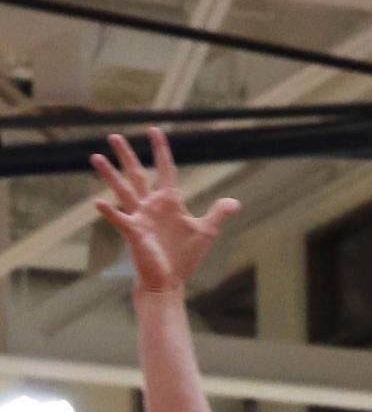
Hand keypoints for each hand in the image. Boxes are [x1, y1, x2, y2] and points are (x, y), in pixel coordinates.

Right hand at [91, 127, 239, 292]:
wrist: (170, 281)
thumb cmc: (184, 257)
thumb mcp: (205, 232)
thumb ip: (218, 214)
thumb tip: (235, 203)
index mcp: (168, 202)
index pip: (165, 169)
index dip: (161, 150)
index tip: (154, 130)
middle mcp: (151, 205)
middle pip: (137, 174)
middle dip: (127, 155)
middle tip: (114, 135)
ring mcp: (140, 217)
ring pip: (123, 190)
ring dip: (109, 175)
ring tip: (95, 156)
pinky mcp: (134, 233)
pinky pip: (119, 219)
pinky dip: (109, 212)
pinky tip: (98, 203)